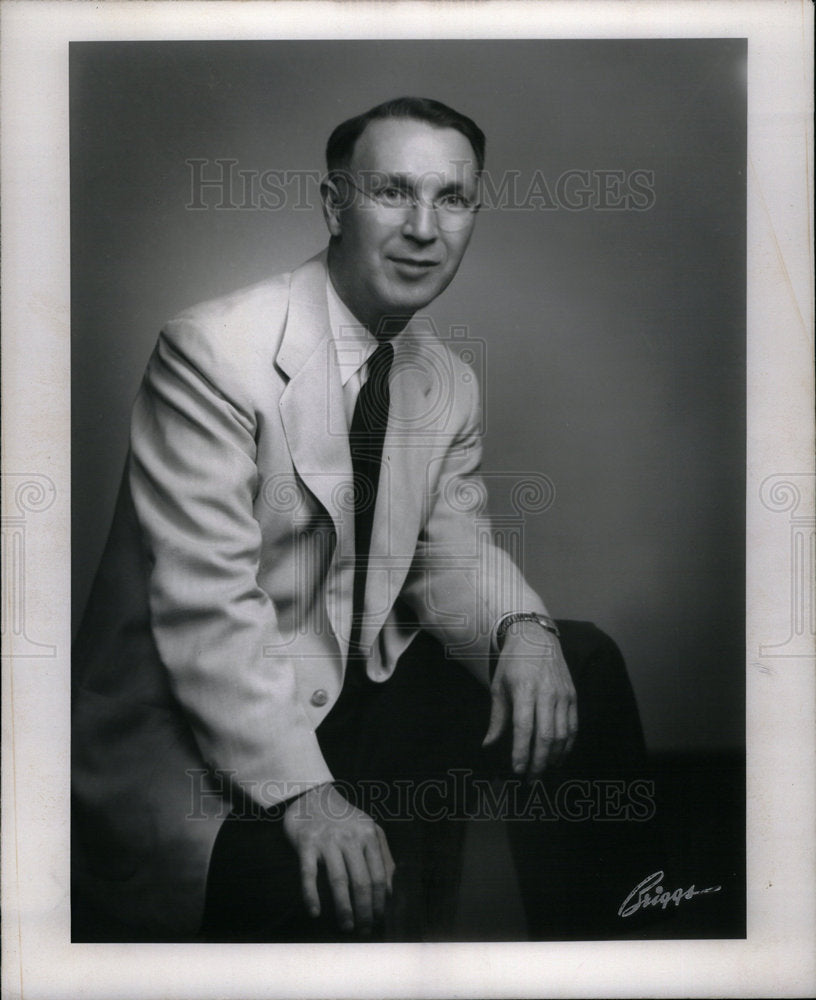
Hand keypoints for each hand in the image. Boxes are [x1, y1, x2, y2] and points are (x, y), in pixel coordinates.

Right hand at [282, 783, 394, 934]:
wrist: (312, 795)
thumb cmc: (343, 818)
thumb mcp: (368, 829)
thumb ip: (382, 855)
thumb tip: (390, 889)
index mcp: (369, 835)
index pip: (379, 875)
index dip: (380, 901)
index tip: (379, 919)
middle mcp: (350, 837)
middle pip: (361, 881)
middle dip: (365, 910)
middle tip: (364, 930)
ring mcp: (327, 840)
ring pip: (339, 880)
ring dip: (344, 908)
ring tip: (346, 926)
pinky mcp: (306, 843)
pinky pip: (309, 873)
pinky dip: (312, 895)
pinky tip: (315, 912)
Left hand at [482, 621, 577, 775]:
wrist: (536, 637)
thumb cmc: (512, 664)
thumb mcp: (498, 687)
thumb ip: (497, 719)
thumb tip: (488, 745)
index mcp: (524, 690)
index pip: (524, 728)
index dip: (522, 752)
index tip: (517, 770)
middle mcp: (547, 693)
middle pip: (546, 736)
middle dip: (539, 761)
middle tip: (531, 779)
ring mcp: (563, 695)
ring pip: (563, 734)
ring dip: (554, 757)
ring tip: (544, 770)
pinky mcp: (573, 696)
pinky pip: (573, 726)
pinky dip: (568, 745)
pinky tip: (559, 756)